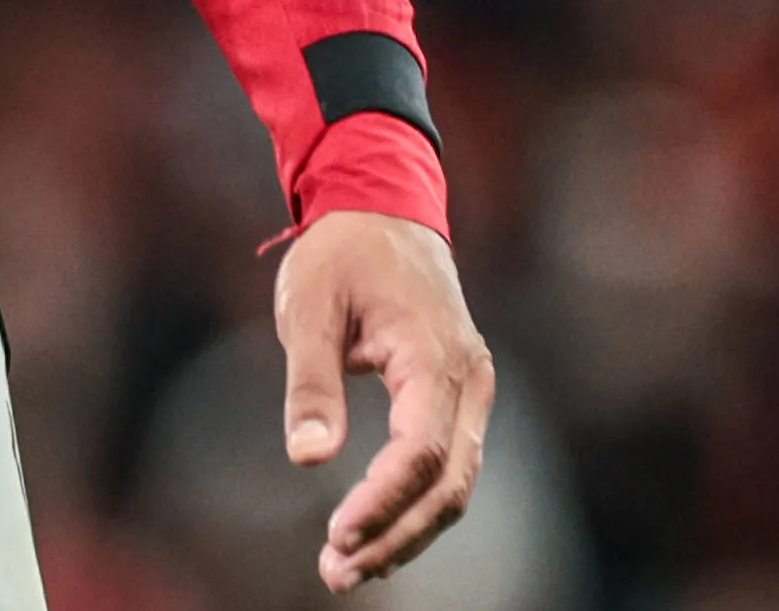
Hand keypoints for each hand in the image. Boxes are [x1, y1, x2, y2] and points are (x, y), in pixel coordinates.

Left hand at [276, 210, 493, 590]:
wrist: (384, 205)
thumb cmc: (342, 252)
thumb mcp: (309, 305)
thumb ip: (311, 382)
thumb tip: (307, 458)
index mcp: (435, 355)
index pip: (420, 451)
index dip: (382, 503)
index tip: (336, 537)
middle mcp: (469, 379)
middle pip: (449, 484)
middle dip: (395, 536)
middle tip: (336, 573)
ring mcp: (471, 389)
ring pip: (455, 483)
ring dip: (406, 530)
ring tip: (347, 567)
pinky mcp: (458, 395)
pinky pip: (448, 463)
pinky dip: (415, 503)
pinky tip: (375, 532)